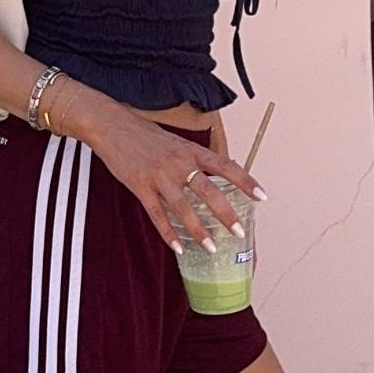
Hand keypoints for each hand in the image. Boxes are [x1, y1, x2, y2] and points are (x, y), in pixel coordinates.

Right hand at [51, 85, 264, 250]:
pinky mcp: (140, 186)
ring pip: (183, 207)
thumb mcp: (176, 142)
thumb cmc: (145, 135)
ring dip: (198, 230)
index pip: (225, 166)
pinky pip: (156, 214)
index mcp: (191, 151)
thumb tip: (213, 179)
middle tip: (238, 232)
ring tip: (210, 247)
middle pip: (208, 191)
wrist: (112, 125)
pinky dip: (168, 232)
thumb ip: (193, 161)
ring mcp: (159, 176)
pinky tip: (177, 247)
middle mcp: (178, 163)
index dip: (245, 181)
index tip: (262, 196)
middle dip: (225, 213)